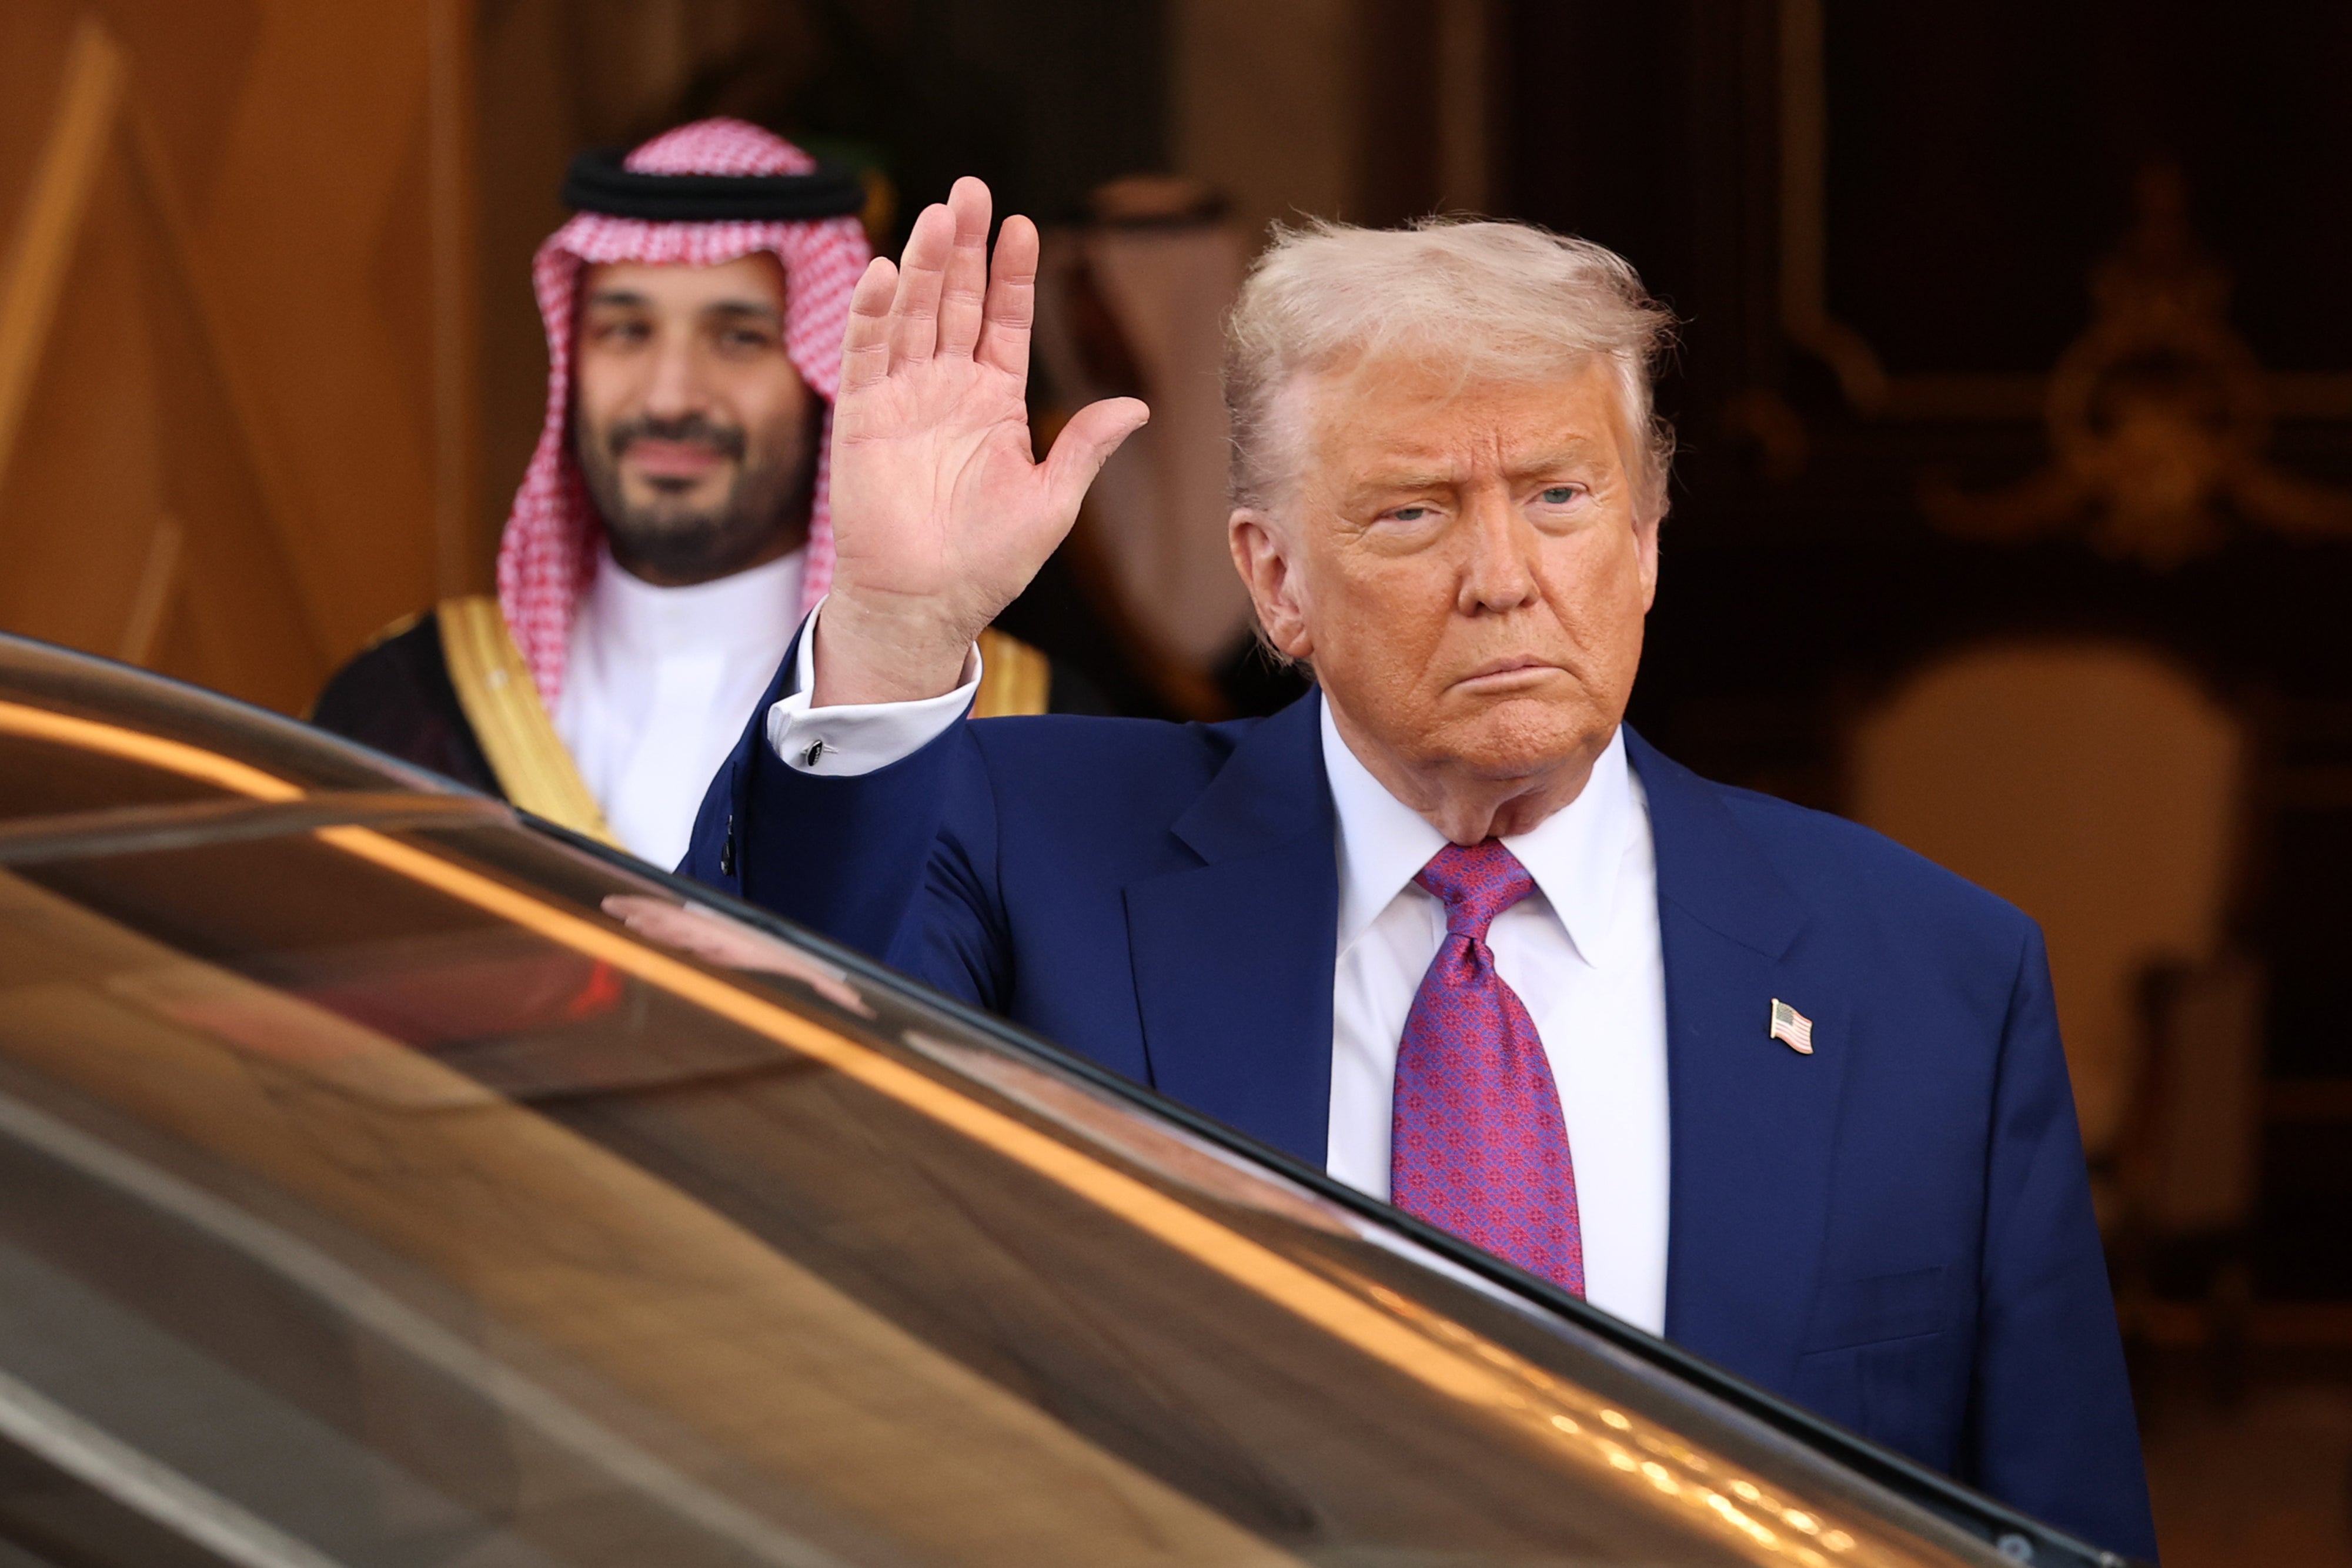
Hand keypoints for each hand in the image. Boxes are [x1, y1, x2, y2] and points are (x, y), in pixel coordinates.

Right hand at [817, 177, 1149, 704]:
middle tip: (970, 189)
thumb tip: (1137, 404)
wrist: (926, 603)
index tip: (1023, 227)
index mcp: (995, 402)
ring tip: (937, 214)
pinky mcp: (862, 419)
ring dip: (923, 264)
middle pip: (957, 301)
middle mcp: (948, 389)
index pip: (1005, 322)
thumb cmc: (989, 561)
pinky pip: (867, 356)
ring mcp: (903, 399)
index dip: (1014, 275)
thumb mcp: (1052, 501)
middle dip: (964, 247)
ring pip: (913, 315)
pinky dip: (873, 314)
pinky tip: (883, 272)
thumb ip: (1084, 446)